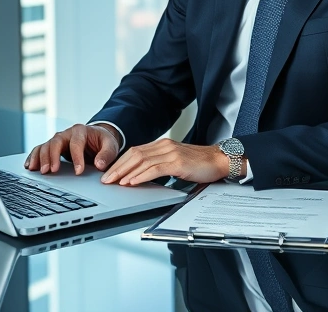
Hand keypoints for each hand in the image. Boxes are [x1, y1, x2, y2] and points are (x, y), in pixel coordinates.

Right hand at [24, 124, 120, 174]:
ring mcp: (59, 139)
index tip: (78, 172)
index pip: (76, 143)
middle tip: (50, 171)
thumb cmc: (103, 141)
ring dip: (40, 158)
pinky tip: (30, 166)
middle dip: (52, 156)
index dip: (77, 157)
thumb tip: (100, 165)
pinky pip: (40, 149)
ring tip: (38, 170)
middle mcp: (67, 133)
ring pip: (46, 145)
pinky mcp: (53, 146)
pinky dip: (34, 157)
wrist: (97, 137)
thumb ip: (106, 154)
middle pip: (56, 142)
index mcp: (81, 130)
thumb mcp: (110, 145)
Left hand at [100, 138, 231, 185]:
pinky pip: (154, 169)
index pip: (135, 151)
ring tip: (115, 182)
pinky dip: (141, 175)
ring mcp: (171, 153)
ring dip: (126, 172)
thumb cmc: (201, 164)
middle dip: (118, 168)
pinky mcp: (178, 162)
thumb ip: (161, 165)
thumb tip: (142, 176)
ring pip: (142, 161)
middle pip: (134, 154)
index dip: (120, 162)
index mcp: (163, 145)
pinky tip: (133, 182)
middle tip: (106, 179)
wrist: (220, 161)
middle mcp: (165, 146)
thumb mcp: (176, 162)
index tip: (109, 173)